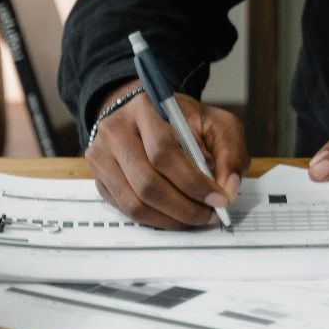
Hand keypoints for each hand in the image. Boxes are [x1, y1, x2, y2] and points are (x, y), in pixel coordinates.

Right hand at [86, 80, 249, 228]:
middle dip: (184, 206)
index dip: (193, 181)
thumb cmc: (183, 120)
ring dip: (170, 218)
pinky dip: (154, 219)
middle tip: (209, 215)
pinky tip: (175, 216)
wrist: (144, 113)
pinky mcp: (99, 178)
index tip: (218, 199)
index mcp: (145, 108)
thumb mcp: (216, 123)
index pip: (164, 152)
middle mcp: (116, 131)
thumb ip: (229, 153)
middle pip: (147, 182)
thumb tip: (227, 189)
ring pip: (134, 202)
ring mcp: (102, 156)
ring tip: (195, 218)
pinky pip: (125, 209)